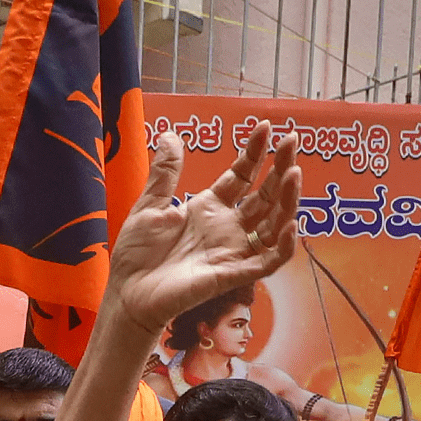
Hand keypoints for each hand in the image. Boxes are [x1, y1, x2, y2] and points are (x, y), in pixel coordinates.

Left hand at [106, 121, 300, 335]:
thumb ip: (165, 174)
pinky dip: (283, 246)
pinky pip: (267, 262)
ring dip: (287, 201)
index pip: (242, 176)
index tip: (265, 127)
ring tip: (293, 174)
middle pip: (265, 195)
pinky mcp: (231, 275)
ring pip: (274, 225)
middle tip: (292, 140)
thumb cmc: (136, 255)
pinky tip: (289, 225)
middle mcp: (226, 228)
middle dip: (281, 168)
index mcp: (208, 209)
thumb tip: (170, 135)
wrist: (127, 293)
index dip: (255, 153)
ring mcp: (232, 251)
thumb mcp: (149, 206)